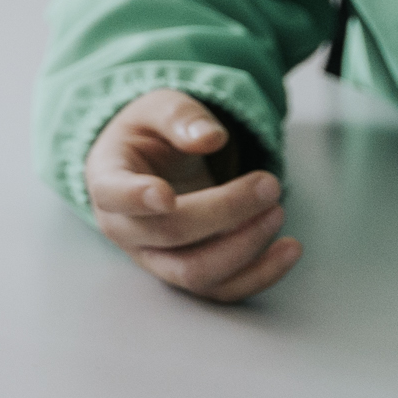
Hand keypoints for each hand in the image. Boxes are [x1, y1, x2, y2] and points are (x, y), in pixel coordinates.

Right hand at [85, 90, 300, 301]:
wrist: (152, 164)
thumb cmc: (152, 134)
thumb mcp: (160, 107)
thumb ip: (181, 116)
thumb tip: (209, 137)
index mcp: (108, 178)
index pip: (113, 195)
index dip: (136, 198)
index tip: (166, 195)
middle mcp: (124, 227)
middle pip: (169, 234)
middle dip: (225, 211)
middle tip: (269, 184)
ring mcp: (154, 257)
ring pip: (195, 273)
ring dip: (244, 247)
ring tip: (278, 211)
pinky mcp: (186, 272)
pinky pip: (221, 290)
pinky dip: (259, 275)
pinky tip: (289, 248)